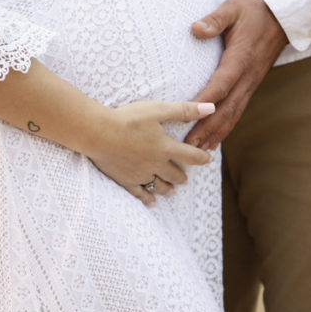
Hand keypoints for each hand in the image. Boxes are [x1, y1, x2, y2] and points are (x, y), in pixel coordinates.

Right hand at [86, 101, 215, 205]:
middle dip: (182, 176)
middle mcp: (156, 164)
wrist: (99, 133)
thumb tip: (211, 108)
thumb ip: (184, 110)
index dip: (201, 158)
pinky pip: (139, 193)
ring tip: (173, 191)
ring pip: (158, 185)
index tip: (208, 159)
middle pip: (174, 173)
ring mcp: (140, 174)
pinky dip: (147, 198)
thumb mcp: (158, 110)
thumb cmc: (128, 119)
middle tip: (186, 179)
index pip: (191, 155)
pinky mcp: (125, 179)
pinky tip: (152, 202)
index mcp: (165, 147)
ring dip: (168, 188)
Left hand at [185, 0, 287, 149]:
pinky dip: (226, 127)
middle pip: (227, 108)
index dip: (205, 100)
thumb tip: (195, 28)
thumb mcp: (233, 7)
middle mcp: (248, 76)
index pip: (222, 82)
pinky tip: (214, 139)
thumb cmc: (253, 10)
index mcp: (241, 58)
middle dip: (208, 128)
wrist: (282, 15)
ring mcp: (251, 83)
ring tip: (198, 150)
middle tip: (189, 146)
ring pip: (234, 114)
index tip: (188, 113)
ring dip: (216, 133)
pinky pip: (237, 110)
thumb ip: (215, 19)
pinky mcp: (251, 86)